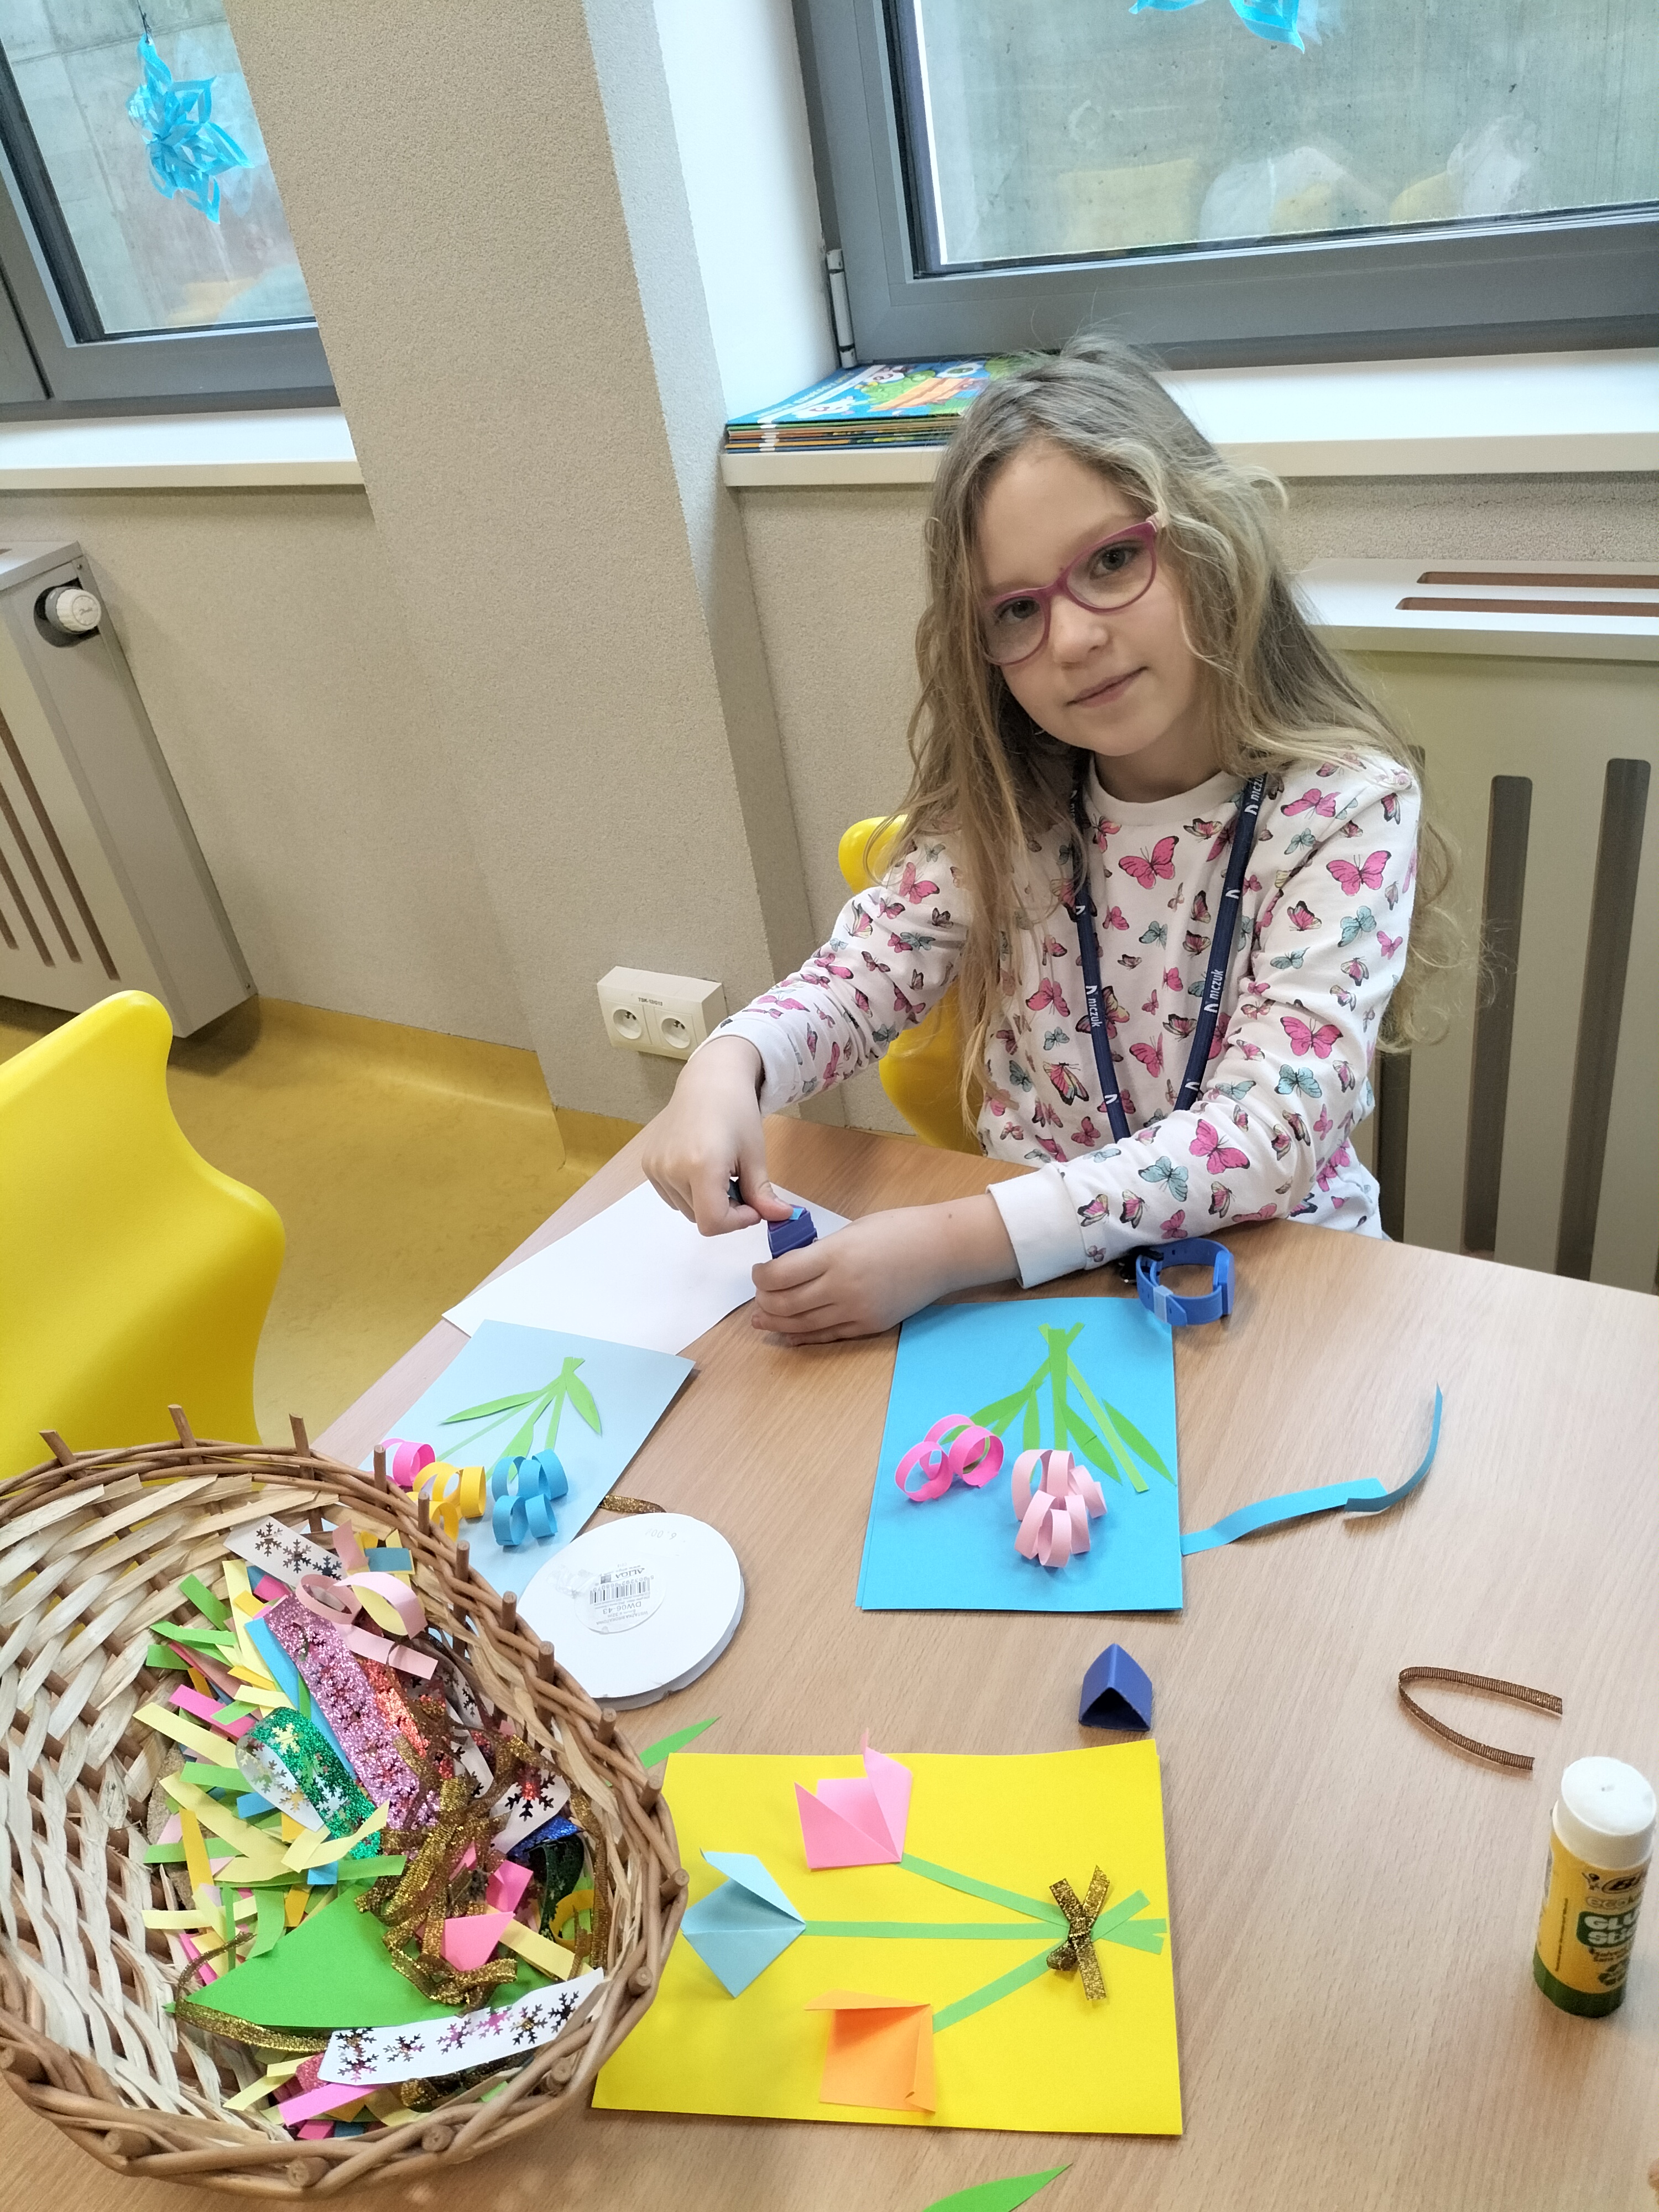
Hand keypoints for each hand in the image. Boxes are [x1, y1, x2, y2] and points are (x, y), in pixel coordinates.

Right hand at [640, 1036, 795, 1234]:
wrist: (708, 1080)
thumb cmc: (736, 1111)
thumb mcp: (755, 1154)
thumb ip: (762, 1193)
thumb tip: (782, 1218)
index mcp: (701, 1166)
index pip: (712, 1223)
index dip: (737, 1222)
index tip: (752, 1206)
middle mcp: (671, 1169)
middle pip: (700, 1218)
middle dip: (725, 1211)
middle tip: (740, 1184)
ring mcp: (656, 1167)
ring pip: (686, 1209)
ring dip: (707, 1202)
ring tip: (721, 1172)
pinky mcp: (648, 1164)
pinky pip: (672, 1196)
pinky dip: (690, 1192)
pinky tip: (701, 1166)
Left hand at [752, 1196, 1017, 1343]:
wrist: (941, 1251)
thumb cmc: (898, 1230)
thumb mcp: (852, 1231)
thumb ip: (821, 1251)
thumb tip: (790, 1267)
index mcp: (835, 1256)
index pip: (779, 1275)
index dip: (761, 1276)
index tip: (758, 1270)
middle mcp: (842, 1288)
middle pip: (785, 1304)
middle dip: (764, 1301)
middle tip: (758, 1295)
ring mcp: (856, 1311)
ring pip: (801, 1326)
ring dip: (777, 1323)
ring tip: (761, 1319)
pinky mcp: (868, 1326)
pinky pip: (827, 1337)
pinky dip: (802, 1336)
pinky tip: (789, 1333)